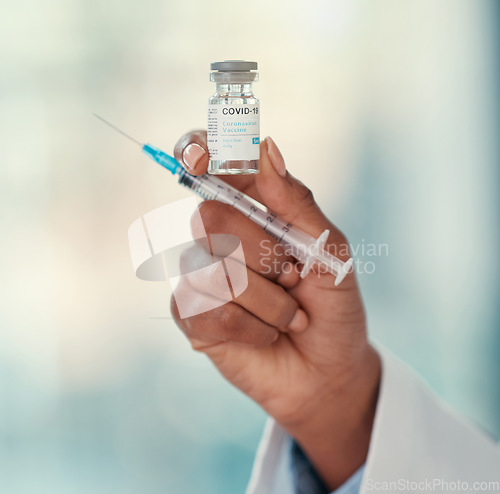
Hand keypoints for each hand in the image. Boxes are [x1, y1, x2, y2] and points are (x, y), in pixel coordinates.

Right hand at [171, 131, 380, 488]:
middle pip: (210, 218)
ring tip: (287, 316)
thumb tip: (266, 148)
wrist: (328, 371)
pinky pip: (212, 311)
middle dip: (263, 254)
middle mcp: (220, 238)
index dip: (199, 152)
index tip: (200, 155)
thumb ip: (296, 203)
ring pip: (215, 271)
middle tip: (291, 278)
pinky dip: (253, 326)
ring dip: (268, 301)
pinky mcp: (192, 316)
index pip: (212, 168)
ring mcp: (202, 276)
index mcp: (253, 211)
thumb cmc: (333, 307)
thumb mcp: (330, 252)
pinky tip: (265, 334)